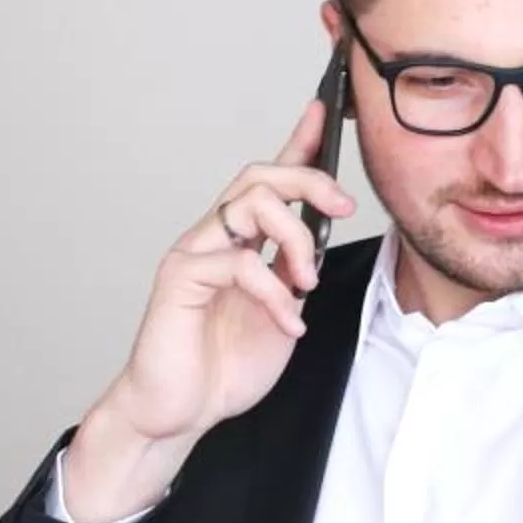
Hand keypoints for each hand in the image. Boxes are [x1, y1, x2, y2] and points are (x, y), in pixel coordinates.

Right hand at [61, 103, 355, 522]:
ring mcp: (195, 253)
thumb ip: (296, 275)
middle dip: (309, 180)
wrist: (179, 412)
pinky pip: (237, 261)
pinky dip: (274, 292)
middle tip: (343, 209)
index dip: (298, 142)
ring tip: (306, 284)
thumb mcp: (283, 314)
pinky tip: (288, 322)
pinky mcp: (180, 278)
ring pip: (249, 204)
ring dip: (294, 238)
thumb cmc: (224, 366)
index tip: (325, 110)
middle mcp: (215, 238)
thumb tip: (319, 245)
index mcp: (242, 243)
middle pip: (260, 175)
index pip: (270, 181)